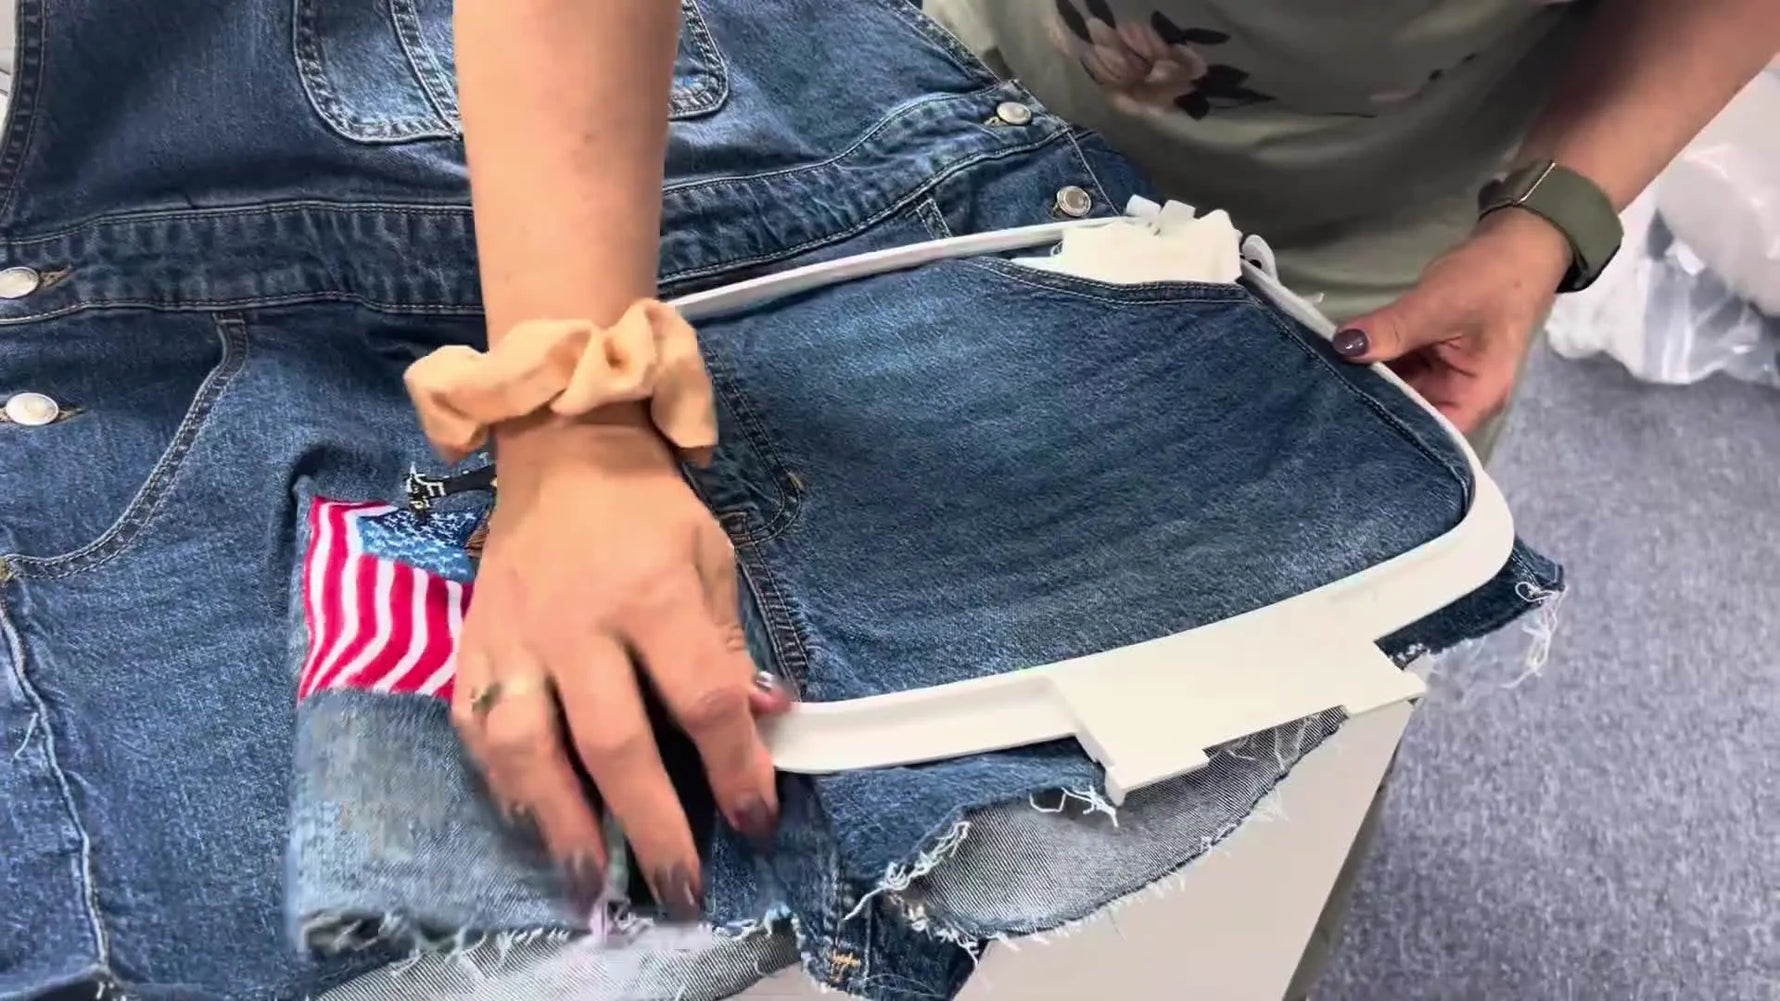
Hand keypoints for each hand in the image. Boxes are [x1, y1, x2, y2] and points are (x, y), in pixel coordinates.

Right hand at [450, 408, 790, 919]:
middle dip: (654, 826)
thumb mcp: (711, 559)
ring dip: (562, 823)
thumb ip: (728, 646)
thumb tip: (764, 721)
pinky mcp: (472, 644)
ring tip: (593, 878)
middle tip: (681, 888)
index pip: (702, 699)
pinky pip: (477, 727)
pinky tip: (533, 819)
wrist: (560, 452)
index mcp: (653, 594)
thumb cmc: (649, 512)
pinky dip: (503, 783)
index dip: (735, 768)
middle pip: (616, 743)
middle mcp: (579, 623)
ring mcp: (515, 637)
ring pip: (529, 747)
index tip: (755, 818)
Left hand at [1329, 208, 1571, 434]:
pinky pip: (1397, 371)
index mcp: (1474, 398)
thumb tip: (1344, 346)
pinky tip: (1338, 367)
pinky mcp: (1429, 360)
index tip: (1343, 424)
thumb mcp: (1437, 305)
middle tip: (1318, 403)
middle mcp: (1459, 398)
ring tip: (1322, 387)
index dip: (1387, 435)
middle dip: (1368, 408)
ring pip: (1397, 393)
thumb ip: (1391, 329)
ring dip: (1365, 385)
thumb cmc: (1491, 281)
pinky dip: (1373, 366)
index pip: (1428, 436)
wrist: (1516, 247)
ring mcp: (1442, 379)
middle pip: (1408, 417)